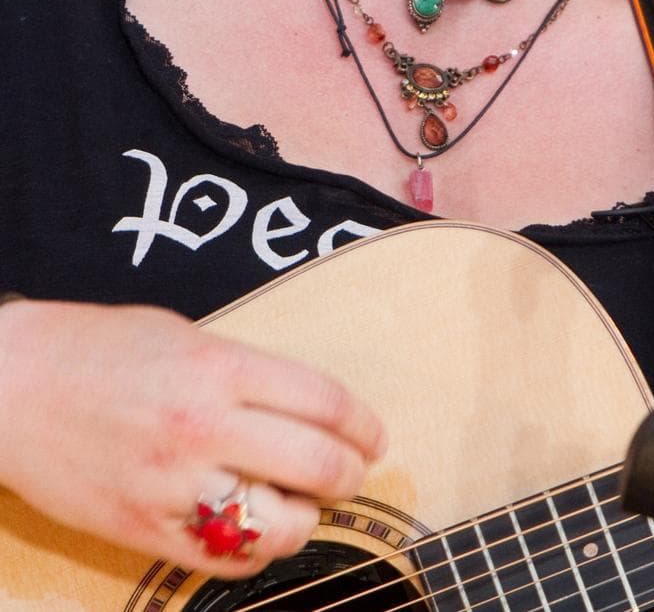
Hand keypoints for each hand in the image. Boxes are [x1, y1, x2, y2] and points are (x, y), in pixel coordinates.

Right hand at [0, 298, 385, 579]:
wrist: (13, 385)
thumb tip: (301, 407)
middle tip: (351, 473)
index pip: (322, 400)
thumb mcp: (183, 335)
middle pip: (315, 464)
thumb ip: (242, 372)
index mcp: (219, 366)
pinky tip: (258, 533)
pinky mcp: (143, 530)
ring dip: (306, 520)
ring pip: (277, 525)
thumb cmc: (98, 348)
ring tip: (305, 507)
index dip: (363, 423)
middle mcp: (203, 426)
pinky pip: (224, 560)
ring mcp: (173, 484)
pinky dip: (255, 553)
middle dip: (349, 475)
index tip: (375, 435)